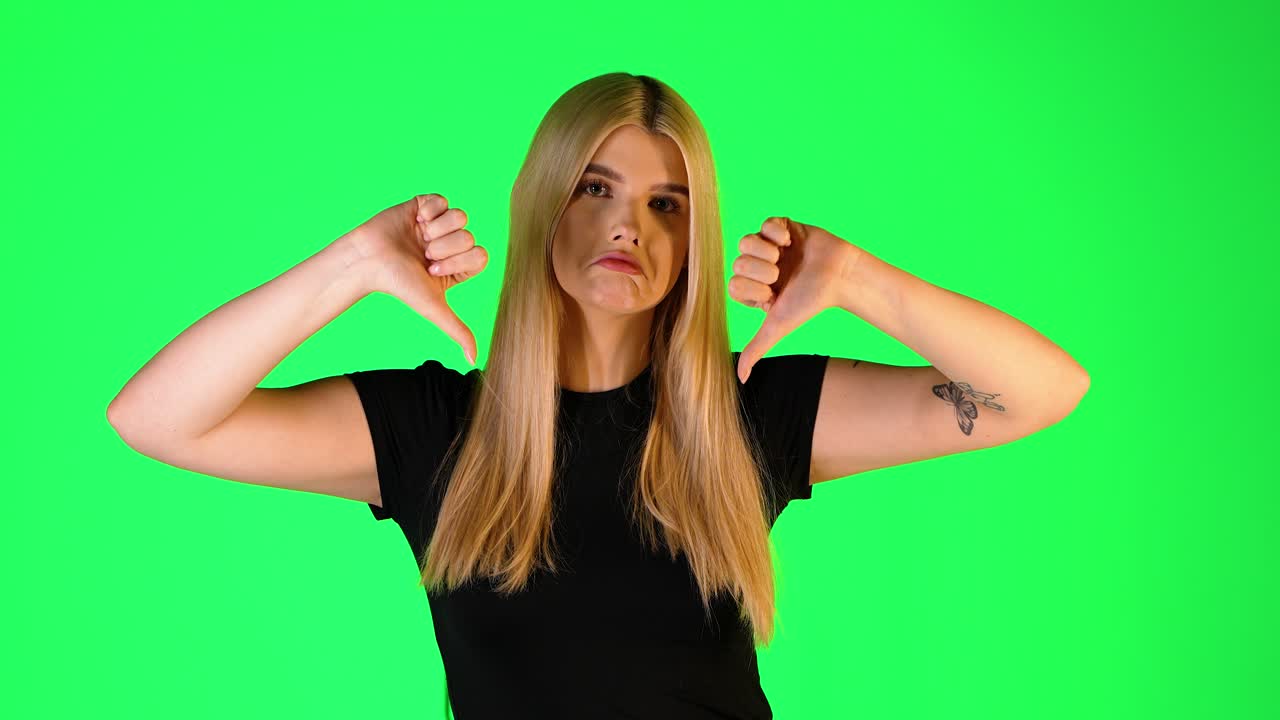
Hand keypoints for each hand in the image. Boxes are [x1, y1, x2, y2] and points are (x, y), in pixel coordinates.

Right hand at [347, 193, 487, 364]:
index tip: (432, 269)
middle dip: (444, 247)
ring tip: (418, 239)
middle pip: (469, 235)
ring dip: (436, 229)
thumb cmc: (399, 285)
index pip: (480, 255)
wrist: (368, 260)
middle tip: (422, 255)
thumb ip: (458, 331)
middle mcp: (452, 244)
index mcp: (459, 265)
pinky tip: (414, 221)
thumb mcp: (434, 308)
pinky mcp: (425, 205)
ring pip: (460, 216)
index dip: (457, 261)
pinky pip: (443, 200)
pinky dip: (428, 210)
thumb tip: (474, 361)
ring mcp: (439, 223)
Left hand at [729, 216, 859, 382]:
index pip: (733, 284)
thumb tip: (741, 379)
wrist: (841, 277)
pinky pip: (765, 222)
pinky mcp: (782, 226)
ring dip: (766, 251)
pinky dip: (777, 232)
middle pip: (737, 262)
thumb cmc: (812, 302)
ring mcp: (769, 245)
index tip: (773, 294)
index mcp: (754, 288)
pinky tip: (791, 242)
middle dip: (760, 271)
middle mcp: (758, 267)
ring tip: (785, 258)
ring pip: (745, 241)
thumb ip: (757, 348)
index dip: (751, 289)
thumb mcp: (778, 326)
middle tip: (781, 276)